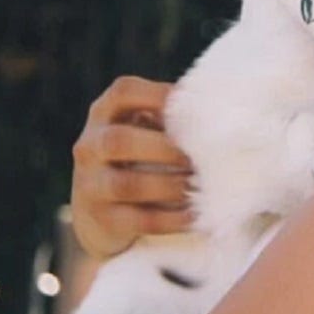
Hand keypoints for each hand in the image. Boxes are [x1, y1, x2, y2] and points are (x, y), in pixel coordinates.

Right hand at [71, 76, 194, 258]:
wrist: (102, 210)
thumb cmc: (141, 153)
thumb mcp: (147, 127)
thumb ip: (173, 116)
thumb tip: (224, 106)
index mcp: (105, 113)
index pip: (123, 92)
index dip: (159, 95)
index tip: (195, 106)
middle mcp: (91, 145)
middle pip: (119, 140)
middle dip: (165, 149)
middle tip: (199, 157)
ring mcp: (90, 183)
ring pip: (126, 184)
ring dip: (170, 186)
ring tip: (202, 186)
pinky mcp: (101, 219)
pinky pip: (137, 220)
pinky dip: (171, 219)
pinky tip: (196, 216)